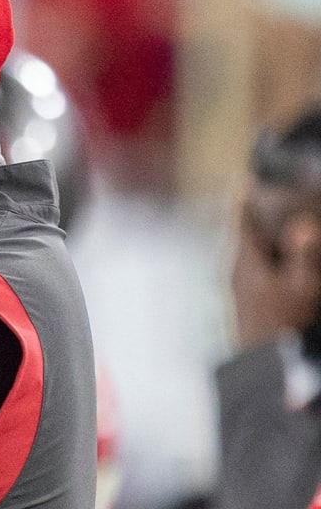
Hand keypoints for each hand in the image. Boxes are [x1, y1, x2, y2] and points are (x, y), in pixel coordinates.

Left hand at [232, 204, 320, 347]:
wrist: (264, 357)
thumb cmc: (284, 321)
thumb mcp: (302, 286)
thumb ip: (304, 254)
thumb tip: (304, 224)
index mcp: (247, 260)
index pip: (243, 222)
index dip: (246, 202)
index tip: (247, 184)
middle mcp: (237, 268)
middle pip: (245, 236)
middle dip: (256, 219)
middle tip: (267, 203)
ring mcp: (238, 284)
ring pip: (248, 253)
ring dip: (261, 240)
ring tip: (276, 230)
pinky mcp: (244, 298)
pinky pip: (252, 269)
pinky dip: (263, 258)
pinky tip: (277, 264)